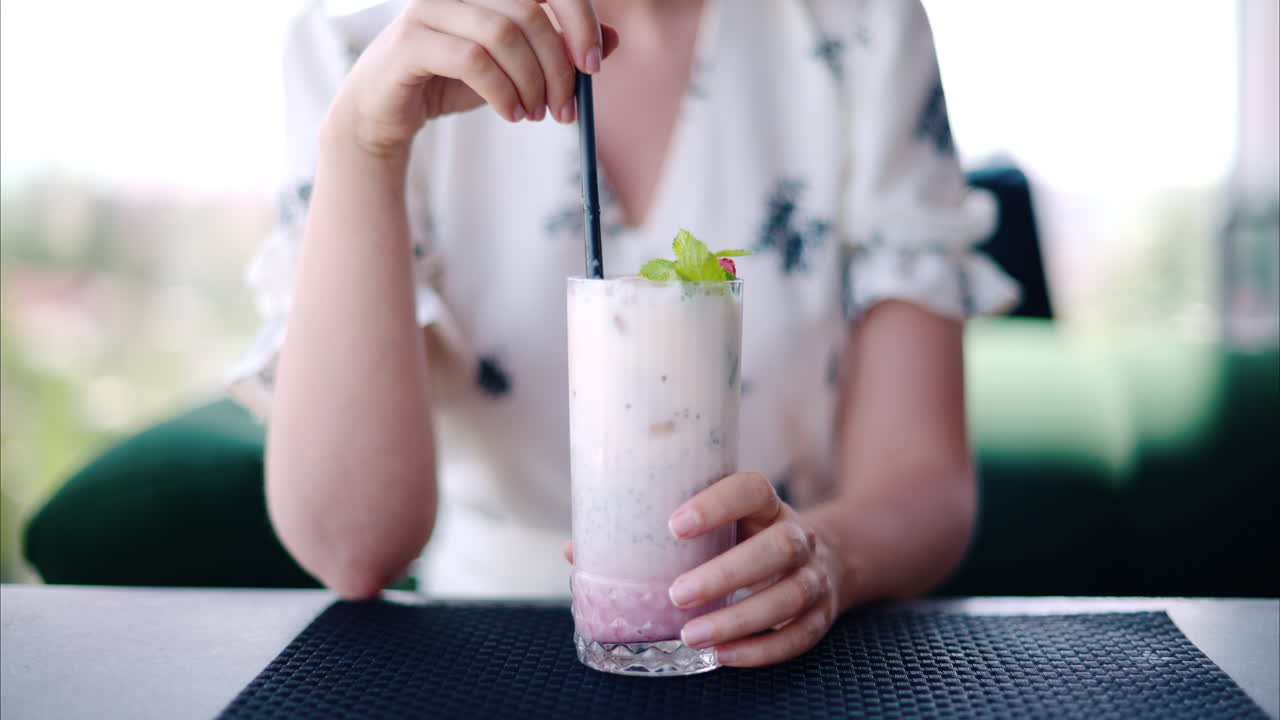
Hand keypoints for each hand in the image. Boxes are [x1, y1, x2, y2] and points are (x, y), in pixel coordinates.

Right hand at [326, 0, 620, 156]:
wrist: (387, 113)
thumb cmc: (452, 83)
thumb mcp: (516, 69)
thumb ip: (559, 52)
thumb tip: (613, 39)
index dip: (579, 20)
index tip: (594, 65)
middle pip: (530, 11)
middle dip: (558, 66)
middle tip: (564, 108)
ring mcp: (431, 8)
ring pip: (504, 35)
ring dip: (531, 84)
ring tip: (533, 115)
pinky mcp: (411, 41)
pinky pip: (473, 60)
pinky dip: (502, 92)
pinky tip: (510, 115)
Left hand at [666, 472, 844, 666]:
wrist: (822, 558)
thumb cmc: (750, 540)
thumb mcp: (726, 523)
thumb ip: (677, 529)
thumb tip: (590, 548)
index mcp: (769, 506)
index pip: (753, 491)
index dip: (717, 504)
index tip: (674, 526)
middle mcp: (799, 537)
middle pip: (778, 549)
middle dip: (725, 574)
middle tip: (677, 594)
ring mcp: (815, 577)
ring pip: (790, 596)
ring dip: (738, 620)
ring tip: (691, 635)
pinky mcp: (820, 616)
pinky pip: (797, 636)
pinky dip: (759, 650)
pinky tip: (721, 655)